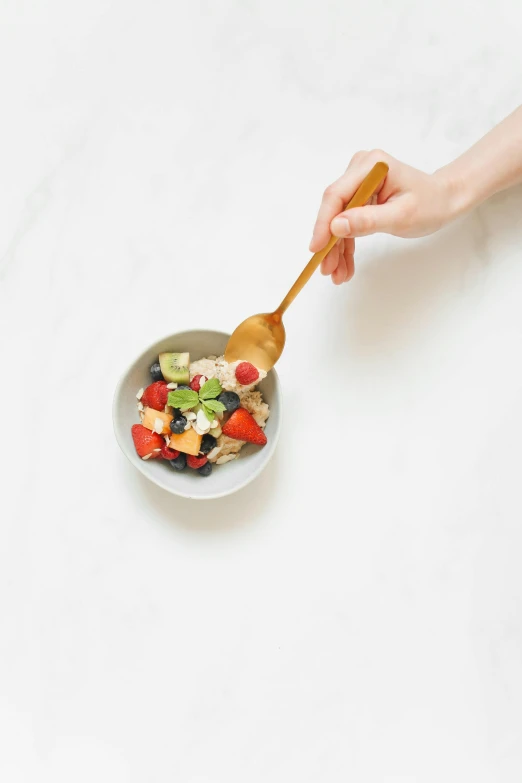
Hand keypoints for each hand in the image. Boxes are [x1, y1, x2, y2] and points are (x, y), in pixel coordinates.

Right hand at [310, 149, 454, 283]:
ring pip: (338, 220)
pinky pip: (348, 222)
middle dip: (330, 242)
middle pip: (334, 209)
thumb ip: (368, 221)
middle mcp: (359, 169)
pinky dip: (346, 245)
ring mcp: (359, 183)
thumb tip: (335, 226)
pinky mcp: (360, 196)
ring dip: (336, 249)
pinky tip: (344, 265)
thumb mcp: (401, 216)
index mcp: (370, 165)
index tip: (316, 250)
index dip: (323, 224)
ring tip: (337, 275)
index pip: (337, 195)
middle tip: (327, 270)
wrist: (444, 201)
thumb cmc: (430, 204)